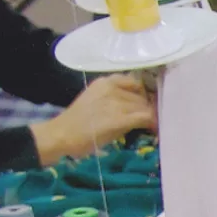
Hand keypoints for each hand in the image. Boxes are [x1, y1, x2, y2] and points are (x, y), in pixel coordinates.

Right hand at [30, 75, 155, 163]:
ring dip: (151, 117)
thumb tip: (139, 104)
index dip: (144, 94)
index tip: (146, 104)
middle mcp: (111, 88)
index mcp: (104, 82)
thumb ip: (115, 97)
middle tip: (151, 119)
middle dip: (148, 108)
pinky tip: (153, 129)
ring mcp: (116, 103)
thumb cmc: (78, 121)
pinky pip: (145, 117)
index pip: (134, 82)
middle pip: (142, 96)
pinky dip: (152, 123)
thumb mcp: (96, 100)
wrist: (63, 134)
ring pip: (145, 107)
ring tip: (152, 126)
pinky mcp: (120, 119)